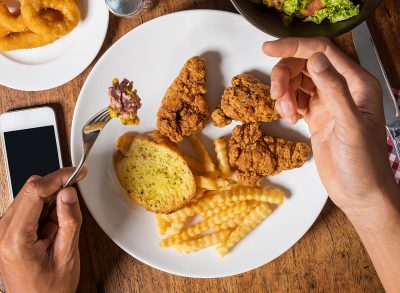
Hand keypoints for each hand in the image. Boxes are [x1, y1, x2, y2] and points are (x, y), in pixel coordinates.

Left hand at [0, 168, 86, 292]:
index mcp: (14, 238)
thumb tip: (69, 193)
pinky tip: (52, 227)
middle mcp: (2, 231)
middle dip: (56, 190)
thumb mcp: (67, 255)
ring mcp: (2, 230)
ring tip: (59, 227)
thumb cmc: (49, 289)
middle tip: (73, 201)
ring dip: (50, 202)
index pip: (34, 191)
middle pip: (30, 189)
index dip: (58, 177)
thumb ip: (69, 221)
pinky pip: (28, 207)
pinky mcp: (7, 231)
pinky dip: (45, 209)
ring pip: (29, 196)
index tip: (75, 172)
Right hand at [262, 38, 398, 219]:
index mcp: (356, 83)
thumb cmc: (363, 162)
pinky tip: (289, 117)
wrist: (358, 192)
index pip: (322, 52)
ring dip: (285, 93)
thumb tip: (315, 60)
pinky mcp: (317, 116)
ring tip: (286, 113)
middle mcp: (341, 88)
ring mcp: (328, 103)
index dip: (294, 47)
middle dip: (285, 75)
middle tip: (276, 93)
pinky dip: (287, 104)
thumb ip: (334, 90)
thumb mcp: (350, 124)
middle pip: (305, 65)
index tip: (269, 48)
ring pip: (298, 82)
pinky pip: (296, 99)